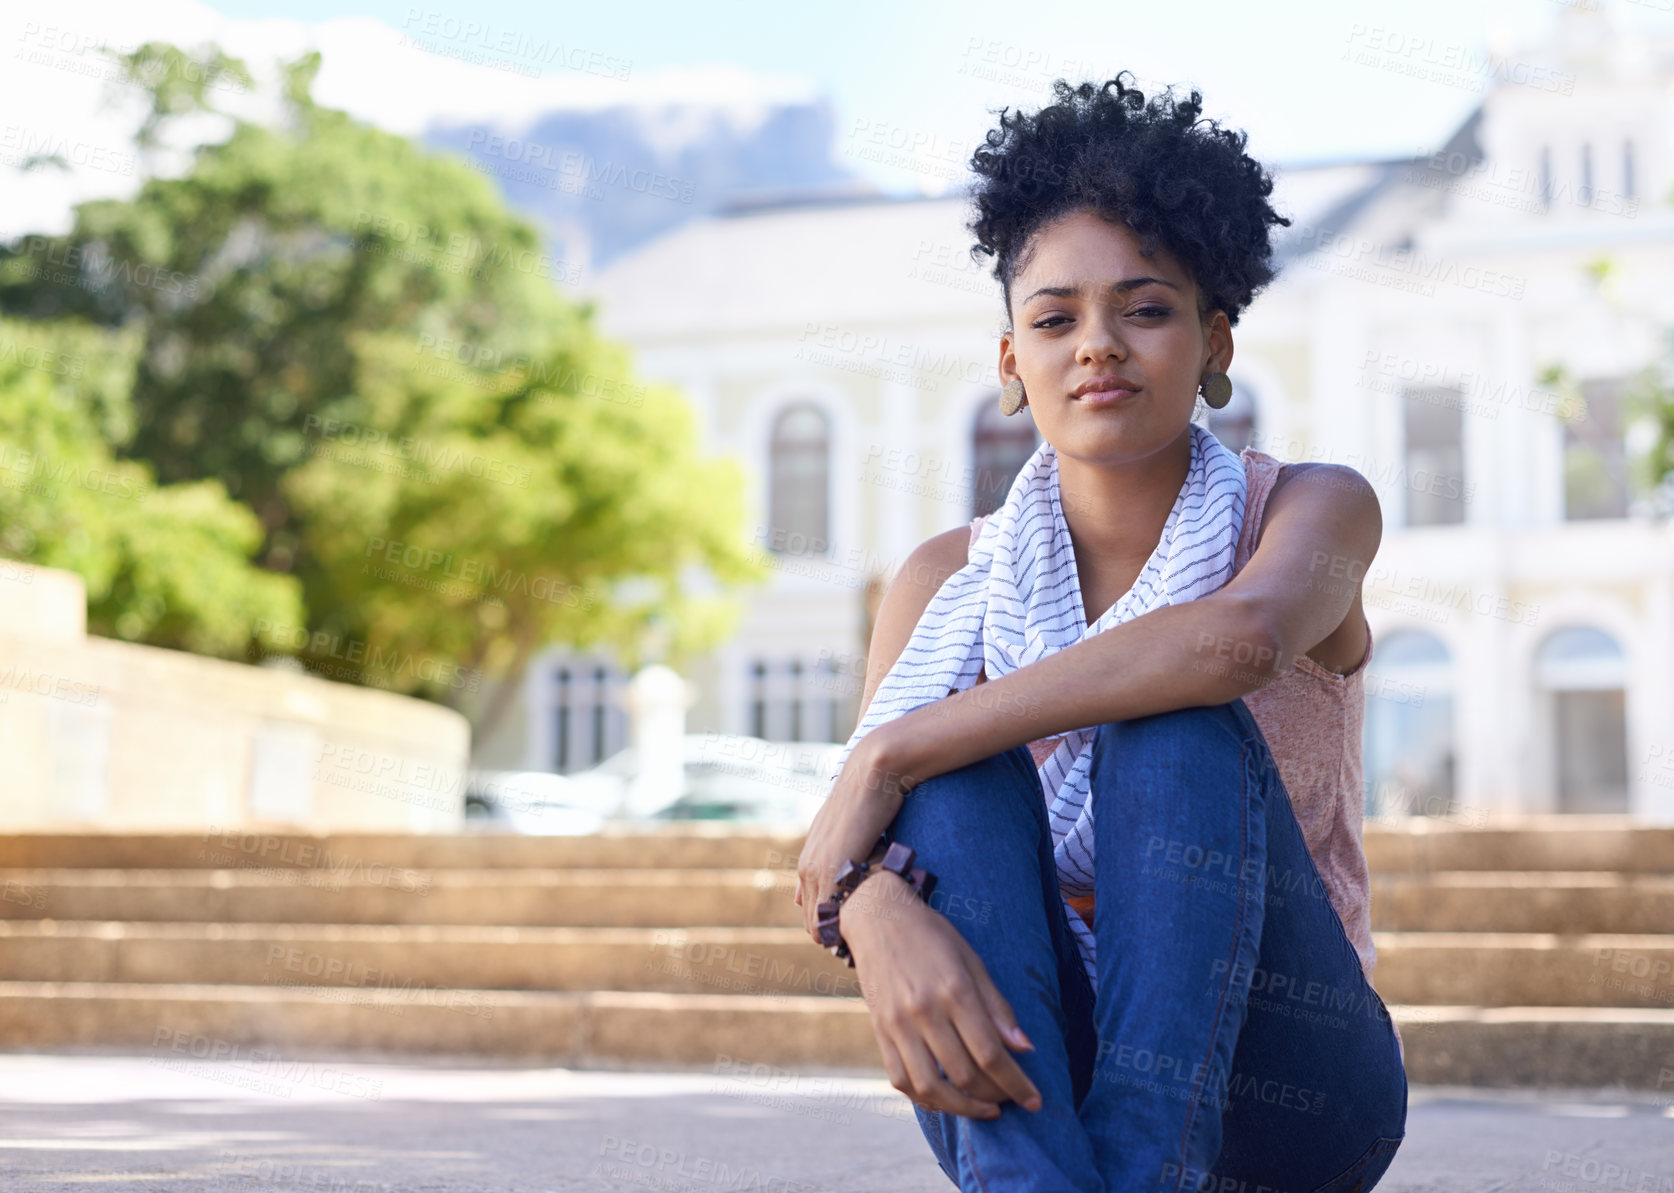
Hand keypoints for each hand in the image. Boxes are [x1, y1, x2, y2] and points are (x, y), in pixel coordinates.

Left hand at [795, 732, 913, 941]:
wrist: (871, 774)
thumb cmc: (868, 800)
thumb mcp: (845, 829)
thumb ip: (834, 855)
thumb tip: (824, 885)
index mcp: (809, 862)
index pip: (812, 913)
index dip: (834, 928)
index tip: (859, 934)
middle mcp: (807, 869)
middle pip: (814, 924)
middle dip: (838, 937)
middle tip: (867, 944)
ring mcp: (818, 870)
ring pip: (822, 924)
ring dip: (844, 936)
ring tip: (872, 939)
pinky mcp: (833, 868)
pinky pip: (834, 913)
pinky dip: (849, 926)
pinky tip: (872, 927)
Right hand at [843, 870, 1042, 1119]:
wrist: (878, 918)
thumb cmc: (932, 936)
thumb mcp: (972, 960)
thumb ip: (997, 1006)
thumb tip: (1024, 1048)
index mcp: (954, 990)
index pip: (991, 1053)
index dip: (1016, 1083)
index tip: (1035, 1101)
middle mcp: (924, 1011)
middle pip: (964, 1075)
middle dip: (996, 1096)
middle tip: (1012, 1099)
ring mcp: (897, 1025)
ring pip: (931, 1088)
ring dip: (962, 1109)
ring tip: (985, 1108)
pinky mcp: (880, 1032)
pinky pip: (901, 1080)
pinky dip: (926, 1099)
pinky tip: (948, 1099)